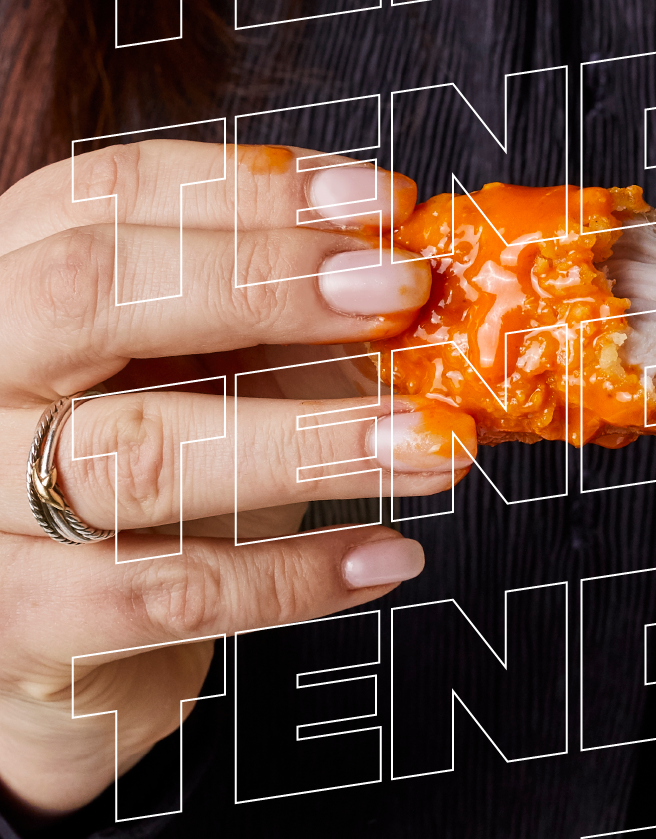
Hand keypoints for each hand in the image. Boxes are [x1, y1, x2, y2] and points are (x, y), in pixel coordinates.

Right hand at [0, 141, 475, 822]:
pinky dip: (293, 575)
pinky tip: (385, 556)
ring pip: (138, 454)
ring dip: (311, 443)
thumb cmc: (143, 489)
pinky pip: (166, 592)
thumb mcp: (204, 379)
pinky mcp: (13, 619)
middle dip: (264, 282)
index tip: (380, 205)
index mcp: (12, 279)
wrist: (50, 648)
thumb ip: (287, 332)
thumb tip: (419, 297)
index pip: (113, 195)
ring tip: (431, 445)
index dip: (254, 190)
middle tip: (400, 293)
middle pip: (91, 293)